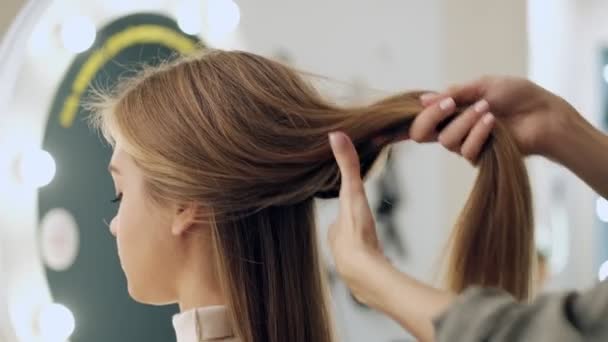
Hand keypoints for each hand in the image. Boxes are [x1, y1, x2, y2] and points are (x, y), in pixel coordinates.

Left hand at [327, 132, 389, 306]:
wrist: (365, 273)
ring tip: (373, 251)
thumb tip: (335, 134)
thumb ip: (347, 165)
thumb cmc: (357, 232)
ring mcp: (353, 269)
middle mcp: (340, 252)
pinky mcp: (369, 282)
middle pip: (346, 241)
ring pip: (358, 258)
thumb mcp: (352, 192)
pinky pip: (372, 273)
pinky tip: (384, 270)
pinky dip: (377, 269)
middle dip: (354, 236)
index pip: (337, 222)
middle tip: (364, 231)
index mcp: (336, 232)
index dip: (344, 214)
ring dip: (365, 254)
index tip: (351, 211)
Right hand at [410, 76, 579, 160]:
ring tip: (485, 109)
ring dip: (464, 122)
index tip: (423, 109)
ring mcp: (465, 143)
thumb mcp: (482, 86)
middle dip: (431, 118)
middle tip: (448, 105)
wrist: (543, 112)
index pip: (420, 118)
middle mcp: (453, 128)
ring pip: (446, 141)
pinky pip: (466, 150)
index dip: (412, 118)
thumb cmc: (517, 96)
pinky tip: (492, 122)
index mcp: (450, 110)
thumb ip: (453, 94)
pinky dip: (478, 133)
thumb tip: (423, 100)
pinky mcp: (480, 157)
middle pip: (421, 133)